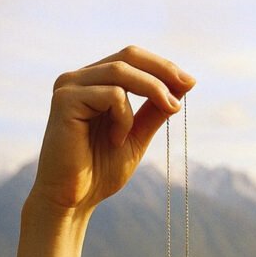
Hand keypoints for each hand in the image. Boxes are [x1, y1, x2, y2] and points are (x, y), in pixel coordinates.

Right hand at [28, 45, 195, 215]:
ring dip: (151, 92)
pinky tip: (117, 140)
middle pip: (128, 56)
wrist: (72, 200)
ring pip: (122, 72)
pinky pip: (112, 96)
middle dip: (163, 71)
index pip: (131, 59)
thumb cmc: (99, 172)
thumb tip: (183, 86)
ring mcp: (70, 87)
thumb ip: (153, 112)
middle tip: (186, 88)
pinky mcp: (65, 100)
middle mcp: (79, 79)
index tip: (190, 82)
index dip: (162, 67)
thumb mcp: (136, 137)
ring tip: (159, 118)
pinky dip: (124, 118)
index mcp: (94, 83)